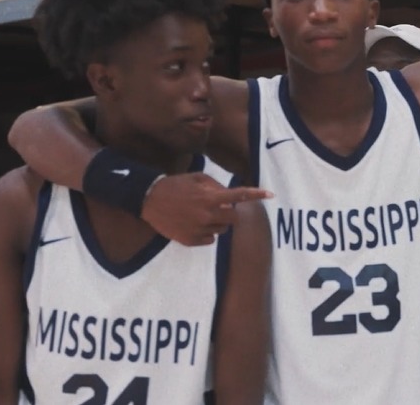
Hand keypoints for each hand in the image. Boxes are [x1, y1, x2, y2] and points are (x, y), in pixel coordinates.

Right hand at [140, 173, 271, 245]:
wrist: (148, 200)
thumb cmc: (174, 186)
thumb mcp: (196, 178)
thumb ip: (215, 186)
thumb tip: (229, 195)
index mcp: (209, 198)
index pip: (238, 196)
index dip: (255, 194)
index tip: (271, 194)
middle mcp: (207, 215)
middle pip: (233, 218)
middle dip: (230, 212)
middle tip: (217, 207)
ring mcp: (199, 230)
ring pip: (222, 230)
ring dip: (217, 222)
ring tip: (200, 214)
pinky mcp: (191, 241)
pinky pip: (210, 239)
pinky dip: (206, 233)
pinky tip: (193, 224)